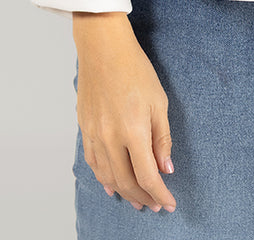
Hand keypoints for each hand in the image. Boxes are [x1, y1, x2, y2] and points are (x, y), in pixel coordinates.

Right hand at [73, 11, 176, 213]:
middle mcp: (110, 138)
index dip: (160, 194)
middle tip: (155, 204)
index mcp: (132, 131)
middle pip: (126, 182)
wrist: (103, 49)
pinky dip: (104, 178)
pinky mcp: (84, 129)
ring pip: (107, 177)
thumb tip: (166, 168)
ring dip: (124, 192)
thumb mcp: (159, 102)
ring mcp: (93, 135)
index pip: (148, 176)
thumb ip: (162, 138)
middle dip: (143, 198)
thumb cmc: (135, 69)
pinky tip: (112, 185)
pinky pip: (93, 163)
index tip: (169, 203)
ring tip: (137, 200)